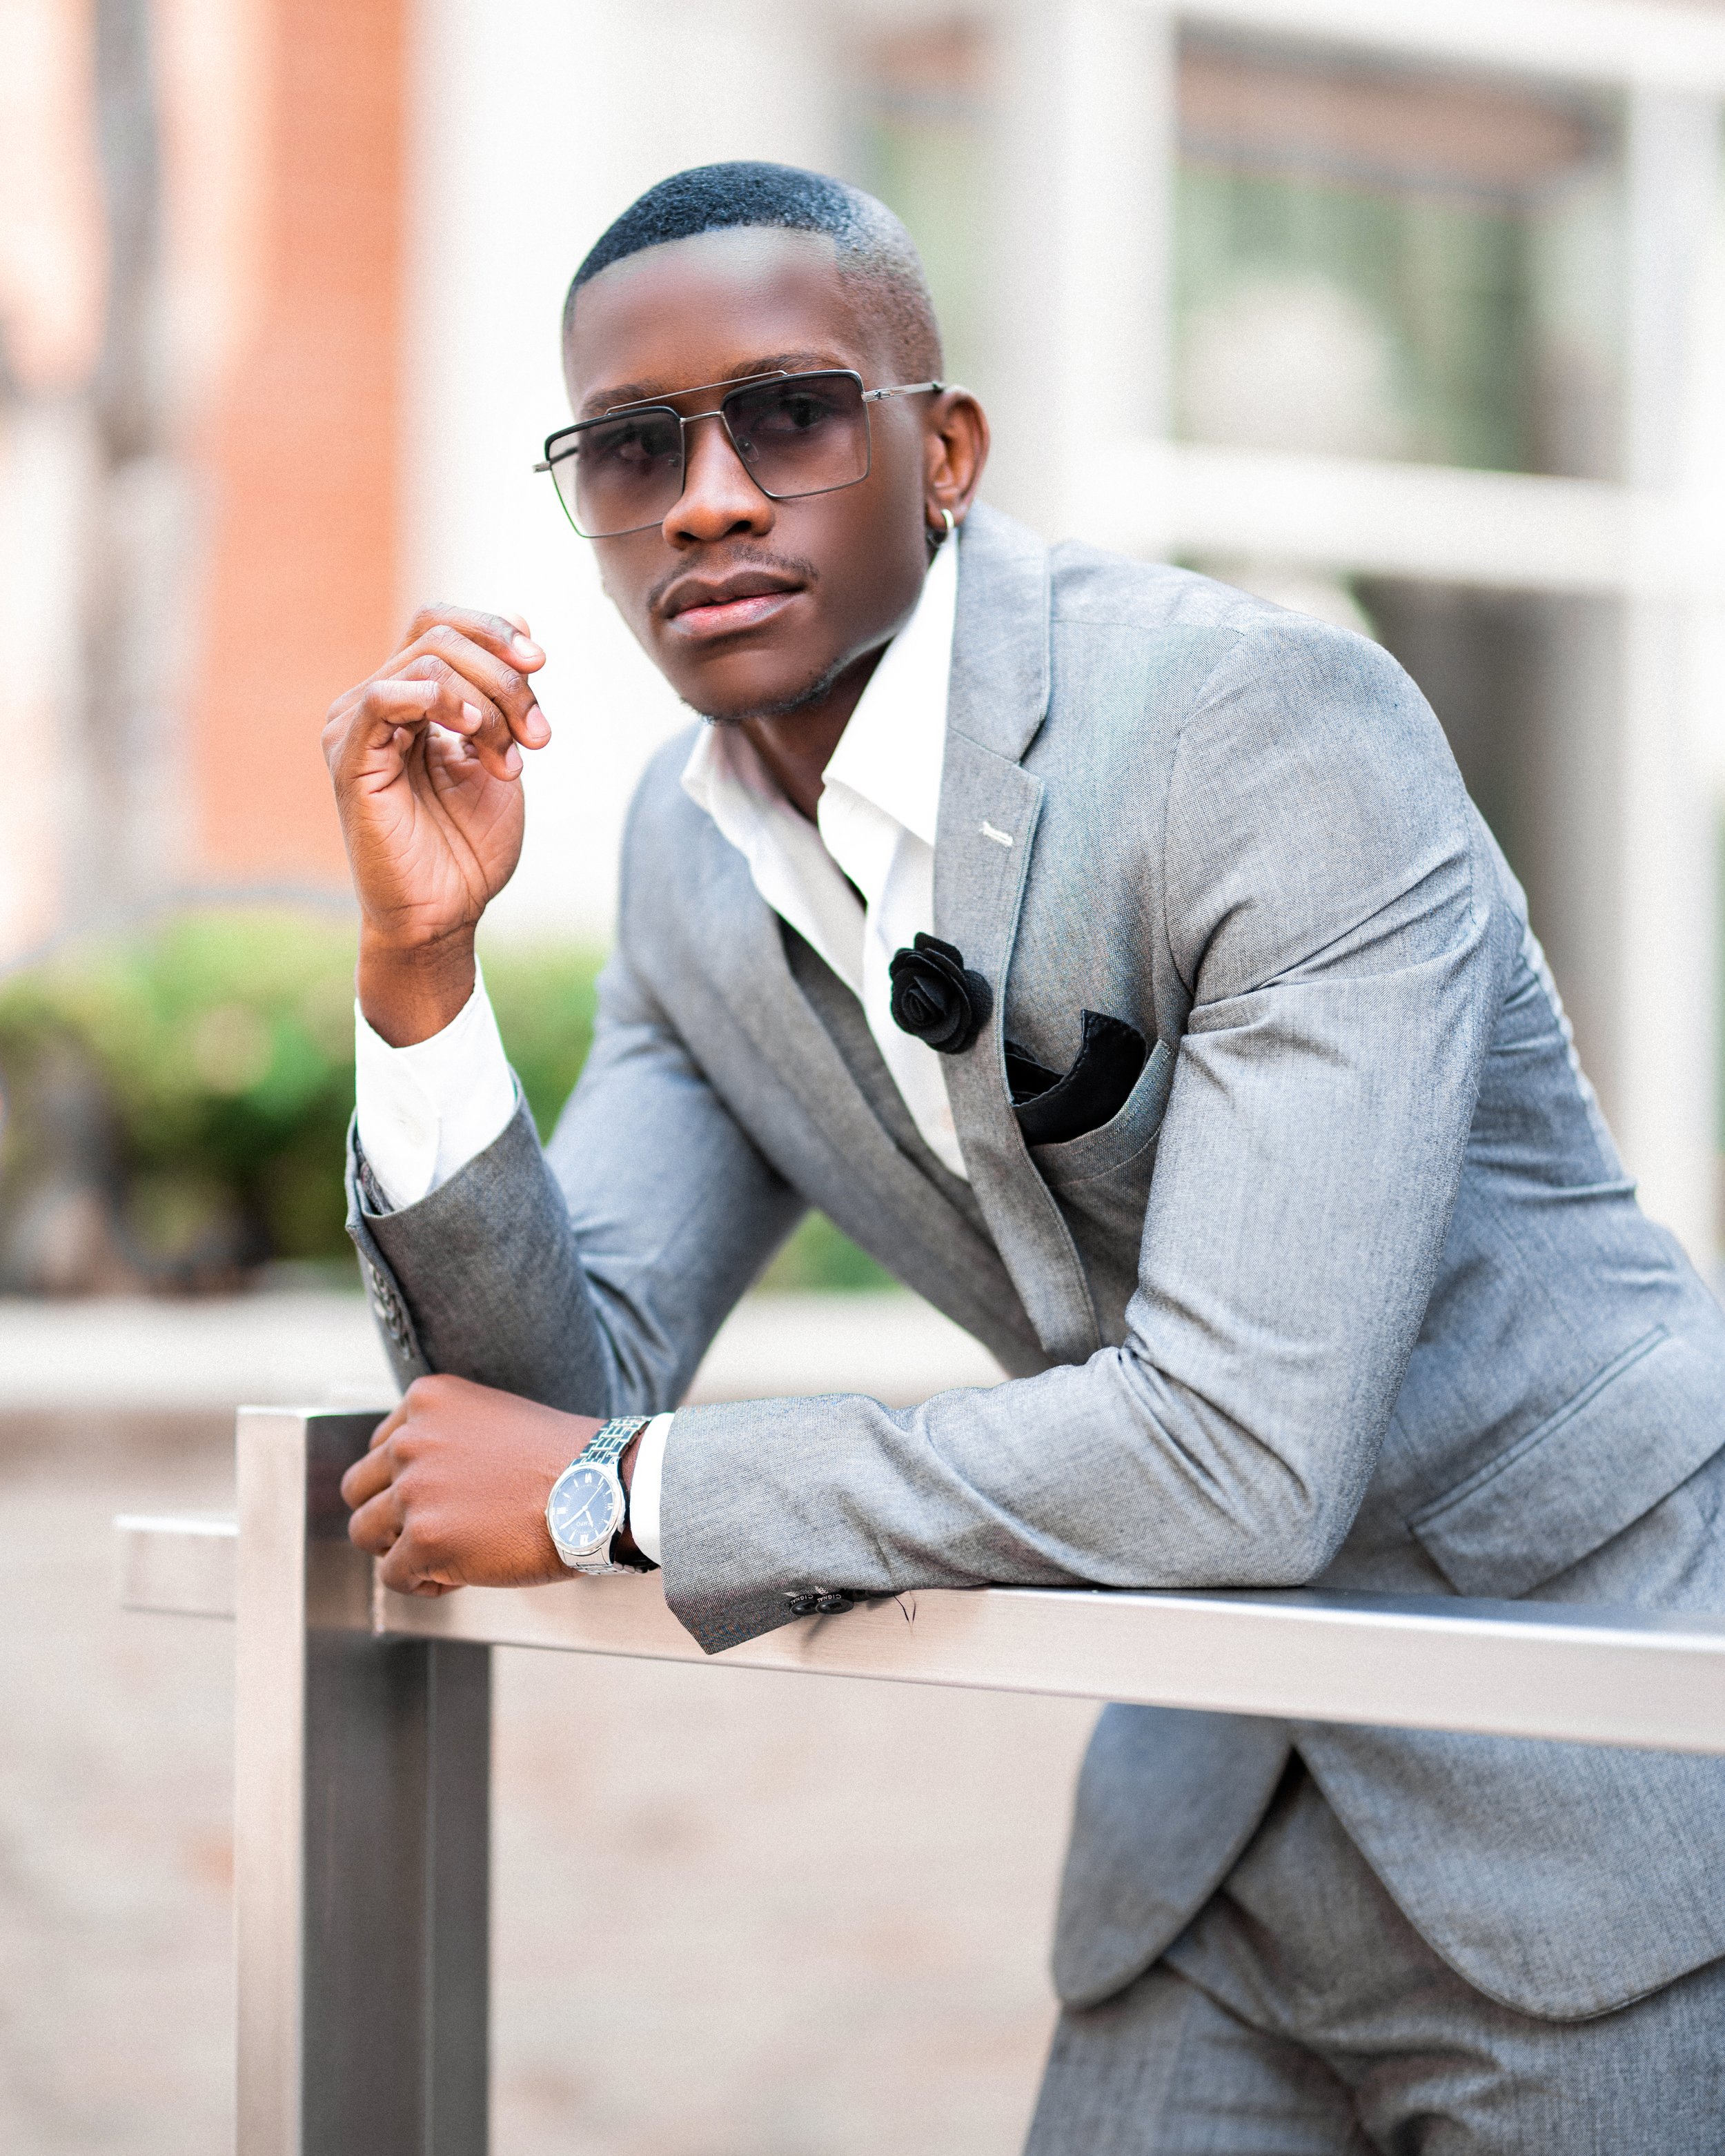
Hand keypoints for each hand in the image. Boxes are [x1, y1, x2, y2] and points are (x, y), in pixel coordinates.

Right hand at [322, 605, 554, 1043]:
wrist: (445, 915)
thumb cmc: (469, 847)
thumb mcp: (502, 753)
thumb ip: (506, 693)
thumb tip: (519, 620)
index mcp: (409, 700)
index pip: (439, 624)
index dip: (492, 630)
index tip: (540, 663)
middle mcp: (376, 704)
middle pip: (440, 638)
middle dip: (505, 679)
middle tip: (537, 736)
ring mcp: (356, 727)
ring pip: (427, 662)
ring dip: (489, 703)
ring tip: (509, 758)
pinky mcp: (349, 758)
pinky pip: (383, 696)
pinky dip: (437, 700)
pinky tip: (468, 733)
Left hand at [341, 1375, 607, 1597]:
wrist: (601, 1489)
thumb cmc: (563, 1461)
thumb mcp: (492, 1418)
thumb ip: (446, 1435)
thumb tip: (416, 1481)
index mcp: (428, 1399)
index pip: (379, 1447)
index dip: (406, 1479)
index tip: (446, 1494)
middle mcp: (411, 1439)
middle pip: (359, 1488)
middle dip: (391, 1513)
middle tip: (435, 1528)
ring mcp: (414, 1490)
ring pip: (364, 1532)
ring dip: (399, 1548)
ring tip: (447, 1553)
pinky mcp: (424, 1540)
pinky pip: (392, 1576)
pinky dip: (423, 1584)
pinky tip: (464, 1575)